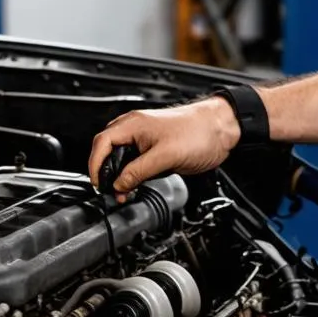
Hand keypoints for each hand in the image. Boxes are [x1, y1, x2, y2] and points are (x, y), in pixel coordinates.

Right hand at [88, 98, 240, 196]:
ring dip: (119, 175)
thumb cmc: (198, 132)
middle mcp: (137, 128)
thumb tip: (118, 185)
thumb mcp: (165, 156)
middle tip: (109, 191)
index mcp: (134, 124)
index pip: (102, 143)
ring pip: (122, 157)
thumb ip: (138, 171)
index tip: (98, 184)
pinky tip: (135, 185)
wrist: (222, 129)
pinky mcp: (156, 149)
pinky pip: (136, 162)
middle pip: (108, 150)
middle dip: (105, 171)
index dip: (95, 165)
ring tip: (123, 192)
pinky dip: (132, 174)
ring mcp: (146, 138)